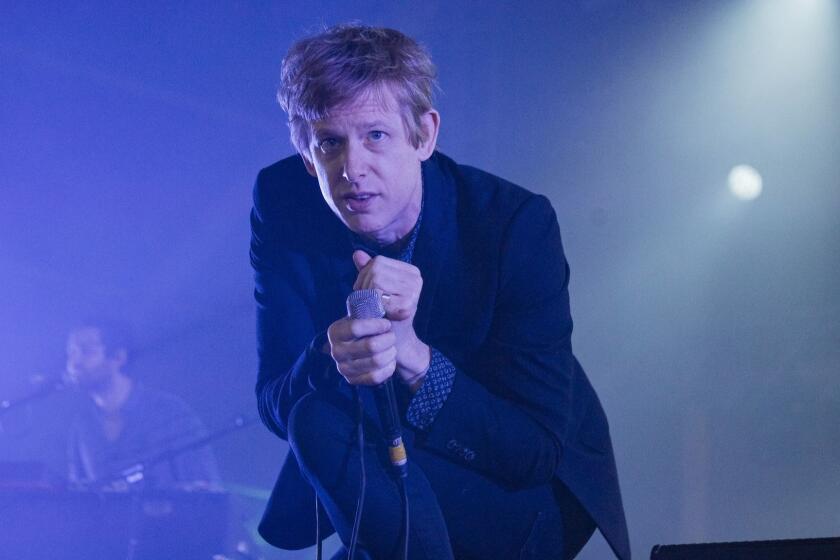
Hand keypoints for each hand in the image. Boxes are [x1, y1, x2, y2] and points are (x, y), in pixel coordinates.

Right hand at [326, 316, 396, 385]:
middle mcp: (335, 350)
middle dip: (388, 339)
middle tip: (391, 336)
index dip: (376, 326)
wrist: (379, 348)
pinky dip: (388, 367)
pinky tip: (389, 360)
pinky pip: (376, 377)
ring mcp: (343, 368)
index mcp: (336, 331)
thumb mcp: (379, 314)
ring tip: (392, 347)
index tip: (387, 324)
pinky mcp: (352, 380)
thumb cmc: (376, 328)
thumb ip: (391, 309)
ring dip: (390, 352)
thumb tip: (405, 311)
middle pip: (370, 346)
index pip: (355, 328)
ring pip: (376, 361)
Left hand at [352, 250, 429, 386]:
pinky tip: (380, 314)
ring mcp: (414, 290)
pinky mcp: (408, 304)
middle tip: (369, 303)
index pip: (378, 262)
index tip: (369, 294)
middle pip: (375, 269)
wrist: (395, 342)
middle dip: (364, 286)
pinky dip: (373, 306)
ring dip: (367, 296)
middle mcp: (416, 278)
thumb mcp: (375, 289)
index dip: (365, 277)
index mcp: (411, 271)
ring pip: (375, 280)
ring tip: (375, 308)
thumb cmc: (383, 314)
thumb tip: (356, 253)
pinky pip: (377, 295)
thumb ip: (367, 271)